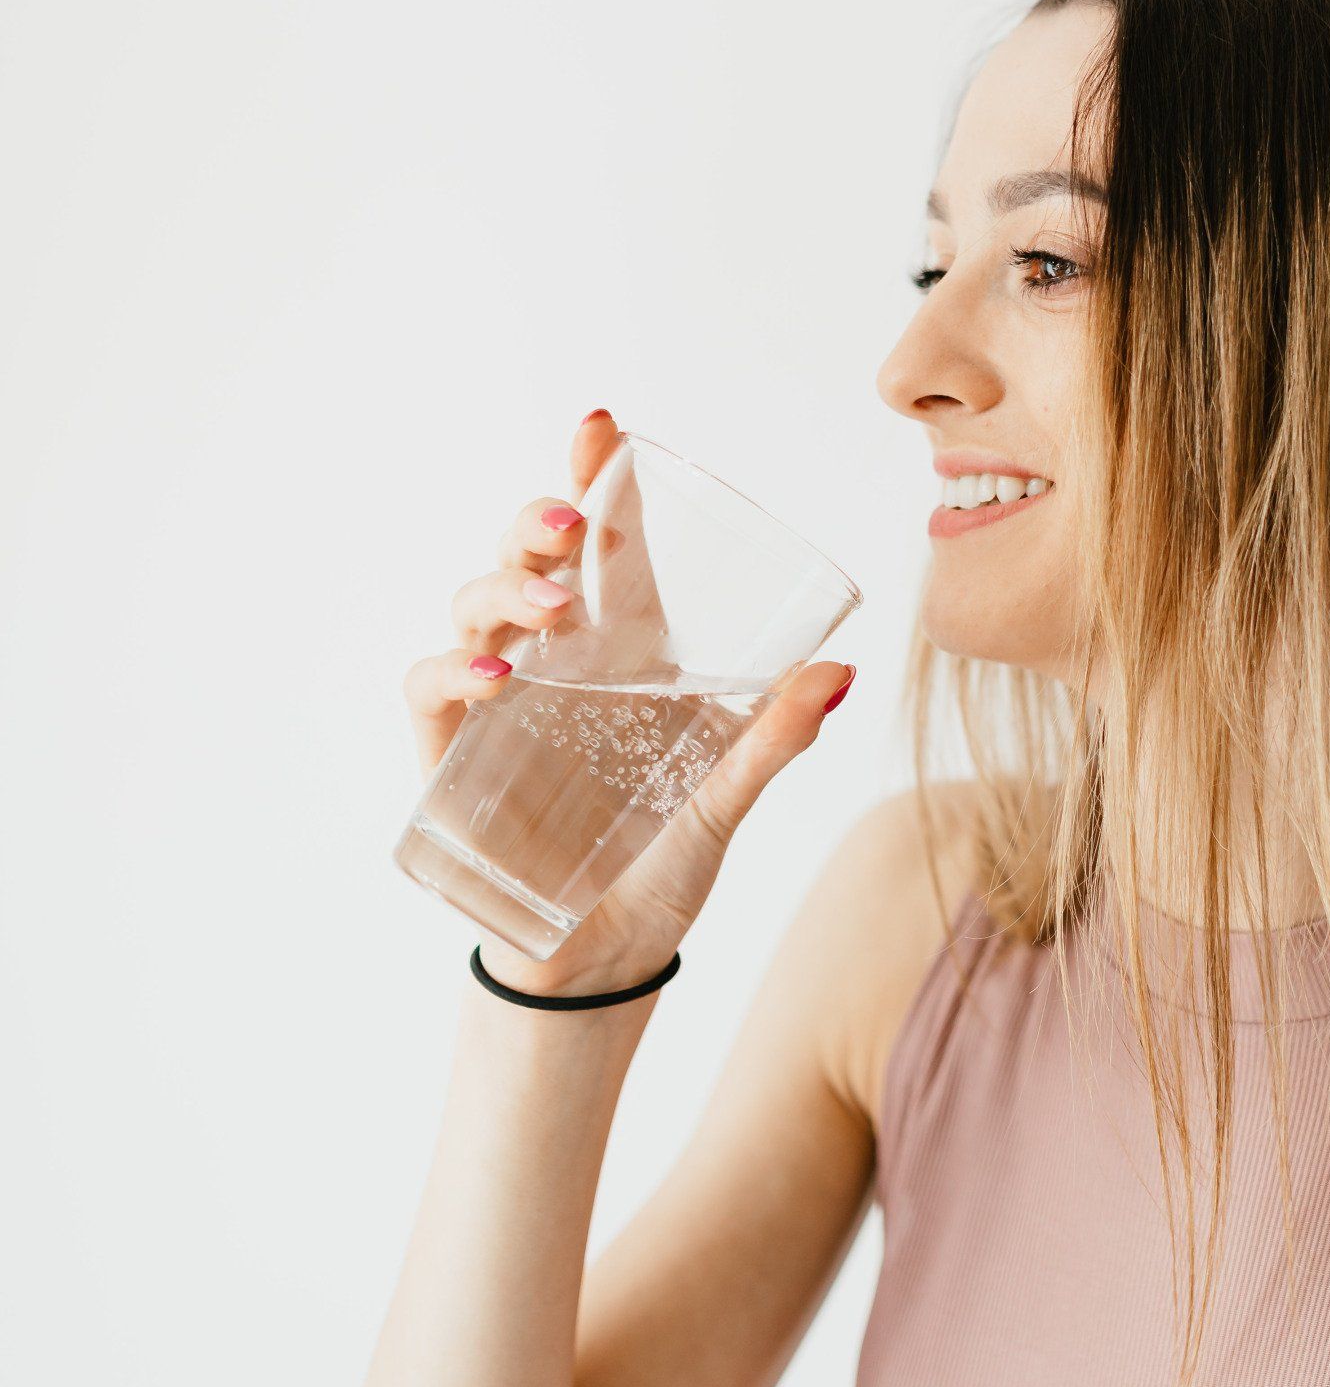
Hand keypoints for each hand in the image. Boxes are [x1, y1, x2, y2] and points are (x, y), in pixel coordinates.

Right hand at [402, 411, 855, 998]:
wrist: (602, 962)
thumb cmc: (659, 868)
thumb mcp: (725, 798)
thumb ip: (774, 737)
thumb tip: (841, 672)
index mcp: (624, 654)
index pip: (607, 548)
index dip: (596, 479)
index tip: (602, 424)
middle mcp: (555, 664)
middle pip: (532, 557)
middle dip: (542, 518)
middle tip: (575, 520)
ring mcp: (498, 703)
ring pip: (477, 603)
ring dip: (509, 589)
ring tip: (554, 610)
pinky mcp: (453, 756)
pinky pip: (431, 689)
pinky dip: (451, 668)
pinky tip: (491, 674)